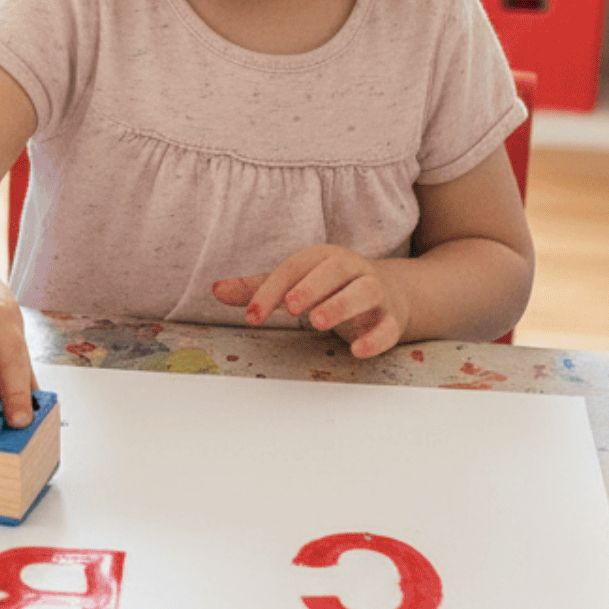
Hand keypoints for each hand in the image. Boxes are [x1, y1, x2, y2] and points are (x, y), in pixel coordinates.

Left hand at [212, 244, 408, 358]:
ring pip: (364, 293)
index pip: (294, 268)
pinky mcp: (392, 319)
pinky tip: (358, 351)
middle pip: (334, 271)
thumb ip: (259, 288)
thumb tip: (215, 290)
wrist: (392, 294)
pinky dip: (376, 338)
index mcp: (324, 257)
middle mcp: (352, 269)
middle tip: (290, 307)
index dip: (270, 292)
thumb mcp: (296, 283)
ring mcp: (376, 293)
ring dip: (341, 305)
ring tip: (317, 322)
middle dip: (310, 287)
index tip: (251, 317)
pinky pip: (388, 327)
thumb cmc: (333, 287)